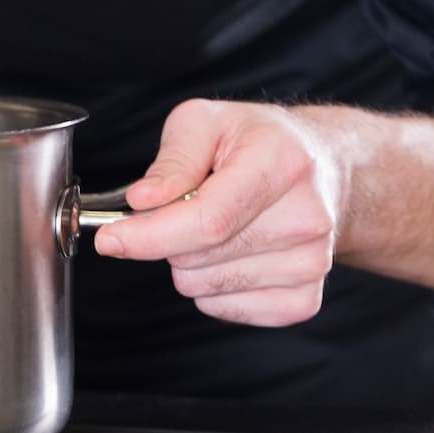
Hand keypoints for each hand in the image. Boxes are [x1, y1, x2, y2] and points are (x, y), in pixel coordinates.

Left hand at [93, 99, 346, 327]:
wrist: (323, 169)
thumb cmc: (257, 142)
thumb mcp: (206, 122)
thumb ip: (172, 160)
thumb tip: (143, 201)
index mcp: (280, 163)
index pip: (208, 220)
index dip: (149, 235)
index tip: (110, 238)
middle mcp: (305, 218)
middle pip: (198, 258)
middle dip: (170, 238)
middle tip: (191, 206)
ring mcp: (312, 263)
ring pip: (206, 288)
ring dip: (192, 263)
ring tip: (220, 225)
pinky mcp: (305, 299)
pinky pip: (227, 310)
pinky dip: (213, 288)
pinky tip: (233, 253)